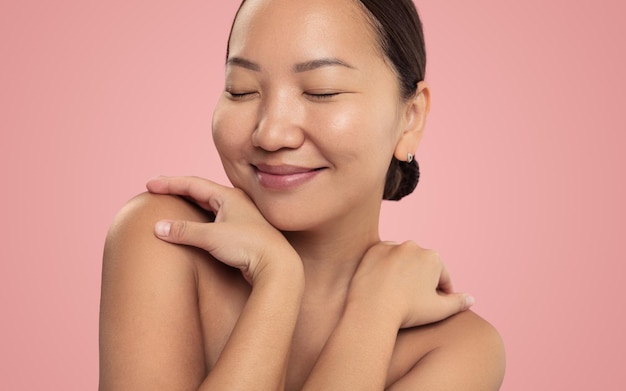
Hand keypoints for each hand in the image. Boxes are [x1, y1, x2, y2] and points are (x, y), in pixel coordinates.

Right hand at [146, 176, 300, 283]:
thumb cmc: (249, 247)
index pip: (193, 184)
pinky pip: (214, 220)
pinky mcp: (241, 233)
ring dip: (189, 204)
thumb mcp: (212, 237)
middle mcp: (235, 203)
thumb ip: (184, 231)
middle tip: (157, 189)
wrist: (277, 265)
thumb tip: (158, 227)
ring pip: (208, 206)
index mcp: (229, 196)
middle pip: (200, 191)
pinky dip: (198, 219)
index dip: (169, 183)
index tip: (149, 184)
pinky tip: (194, 225)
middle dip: (178, 190)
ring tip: (172, 203)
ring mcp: (239, 217)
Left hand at [347, 241, 473, 328]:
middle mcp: (413, 246)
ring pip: (402, 259)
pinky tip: (383, 281)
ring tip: (397, 291)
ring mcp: (391, 246)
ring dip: (402, 270)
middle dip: (421, 279)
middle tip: (413, 299)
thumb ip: (458, 303)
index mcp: (433, 258)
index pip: (441, 277)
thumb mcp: (439, 310)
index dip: (440, 292)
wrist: (372, 310)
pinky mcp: (373, 250)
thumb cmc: (408, 312)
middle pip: (421, 265)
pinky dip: (384, 266)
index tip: (433, 304)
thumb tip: (470, 298)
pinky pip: (383, 257)